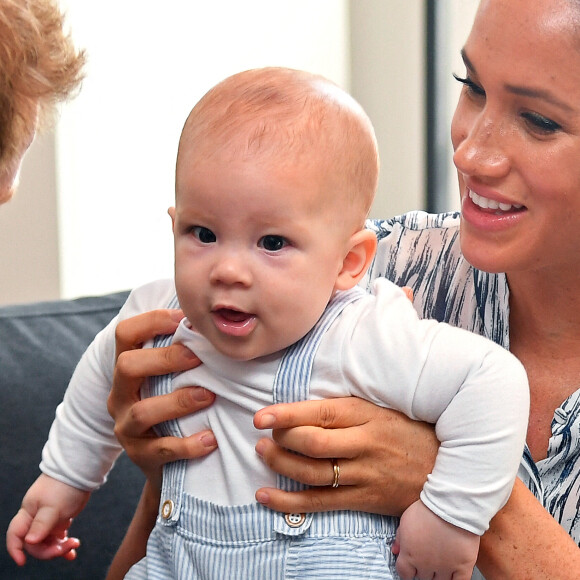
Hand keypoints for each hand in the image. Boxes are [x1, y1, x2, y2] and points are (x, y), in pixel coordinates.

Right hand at [6, 474, 88, 565]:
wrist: (81, 472)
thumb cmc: (64, 486)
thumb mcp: (52, 506)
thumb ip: (41, 524)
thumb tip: (30, 541)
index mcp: (28, 513)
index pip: (15, 535)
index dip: (15, 549)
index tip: (22, 561)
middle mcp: (36, 518)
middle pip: (34, 543)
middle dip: (48, 550)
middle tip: (64, 548)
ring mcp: (48, 519)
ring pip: (47, 542)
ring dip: (59, 548)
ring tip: (73, 545)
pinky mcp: (60, 519)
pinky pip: (58, 537)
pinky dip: (64, 544)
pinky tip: (72, 550)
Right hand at [107, 309, 217, 488]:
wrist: (168, 463)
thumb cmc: (176, 407)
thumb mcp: (172, 377)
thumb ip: (183, 352)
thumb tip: (214, 319)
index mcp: (127, 369)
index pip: (125, 334)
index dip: (151, 320)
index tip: (183, 319)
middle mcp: (120, 394)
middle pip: (126, 366)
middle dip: (164, 358)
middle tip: (198, 357)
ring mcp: (126, 426)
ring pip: (142, 411)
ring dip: (179, 402)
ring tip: (209, 396)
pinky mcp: (139, 456)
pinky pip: (160, 450)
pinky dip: (187, 445)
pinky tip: (210, 439)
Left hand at [253, 397, 438, 515]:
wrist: (447, 469)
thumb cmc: (409, 432)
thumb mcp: (381, 409)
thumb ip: (346, 408)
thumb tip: (303, 406)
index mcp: (366, 415)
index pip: (320, 412)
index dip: (286, 415)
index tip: (261, 417)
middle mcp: (364, 444)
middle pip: (312, 443)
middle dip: (280, 440)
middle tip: (264, 435)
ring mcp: (364, 474)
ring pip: (312, 472)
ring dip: (280, 464)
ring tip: (262, 454)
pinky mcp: (364, 499)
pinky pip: (320, 503)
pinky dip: (289, 501)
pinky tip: (266, 496)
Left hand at [393, 500, 478, 579]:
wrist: (451, 505)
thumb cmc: (428, 509)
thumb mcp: (405, 520)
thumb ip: (399, 538)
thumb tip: (395, 550)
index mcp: (409, 555)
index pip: (404, 573)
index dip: (407, 571)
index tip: (411, 568)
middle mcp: (425, 565)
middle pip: (422, 577)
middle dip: (423, 569)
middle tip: (427, 559)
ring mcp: (444, 567)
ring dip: (438, 574)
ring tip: (440, 562)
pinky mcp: (462, 567)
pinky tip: (453, 575)